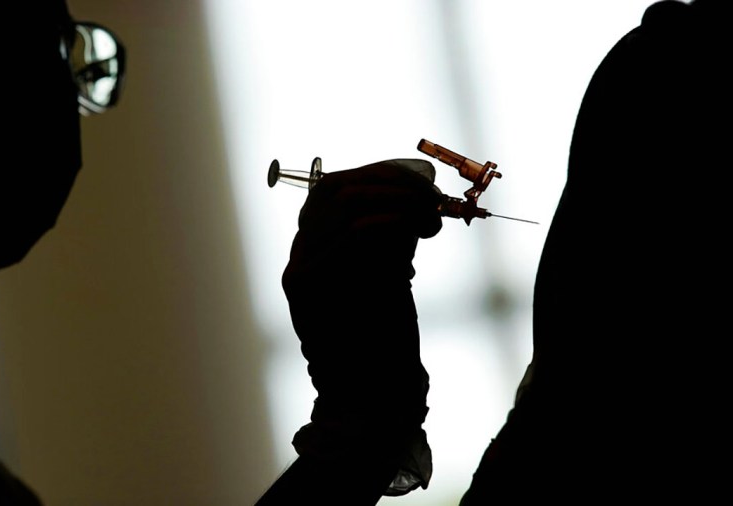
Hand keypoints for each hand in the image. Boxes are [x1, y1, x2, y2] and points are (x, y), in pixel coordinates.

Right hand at [282, 158, 442, 421]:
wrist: (373, 394)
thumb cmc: (385, 336)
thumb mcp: (388, 273)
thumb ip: (390, 235)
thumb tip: (417, 192)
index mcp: (313, 250)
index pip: (332, 189)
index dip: (377, 175)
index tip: (419, 181)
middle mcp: (299, 256)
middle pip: (335, 190)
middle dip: (391, 184)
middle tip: (433, 199)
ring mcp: (300, 270)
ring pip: (346, 205)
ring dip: (399, 201)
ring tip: (432, 218)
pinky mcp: (311, 287)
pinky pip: (356, 234)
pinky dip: (395, 222)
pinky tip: (421, 229)